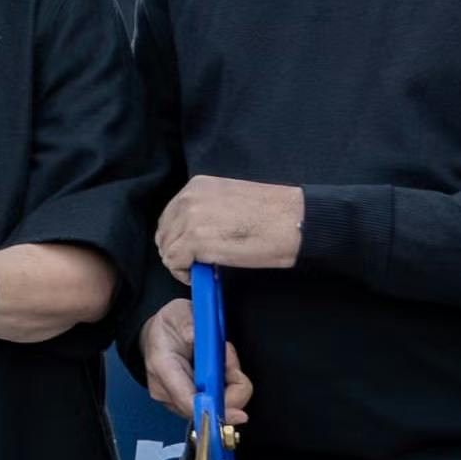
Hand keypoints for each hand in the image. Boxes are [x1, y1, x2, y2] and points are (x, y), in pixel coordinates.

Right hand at [138, 298, 256, 435]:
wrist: (156, 333)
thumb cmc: (169, 325)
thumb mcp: (180, 314)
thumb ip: (190, 327)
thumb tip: (198, 339)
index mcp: (162, 367)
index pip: (188, 400)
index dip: (214, 409)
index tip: (238, 414)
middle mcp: (165, 390)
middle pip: (207, 408)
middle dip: (231, 388)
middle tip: (229, 360)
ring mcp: (173, 399)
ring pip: (214, 407)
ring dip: (229, 386)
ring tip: (223, 360)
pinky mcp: (184, 403)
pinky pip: (212, 404)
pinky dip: (224, 389)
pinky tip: (220, 372)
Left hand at [156, 176, 305, 274]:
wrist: (295, 221)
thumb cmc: (273, 214)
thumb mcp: (231, 201)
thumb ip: (206, 211)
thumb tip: (191, 233)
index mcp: (197, 187)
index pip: (171, 216)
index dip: (179, 237)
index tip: (192, 249)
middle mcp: (188, 199)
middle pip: (165, 233)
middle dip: (177, 250)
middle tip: (197, 262)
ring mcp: (189, 219)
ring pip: (167, 249)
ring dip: (181, 262)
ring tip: (203, 268)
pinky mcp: (194, 240)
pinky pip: (174, 263)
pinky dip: (184, 273)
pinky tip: (204, 273)